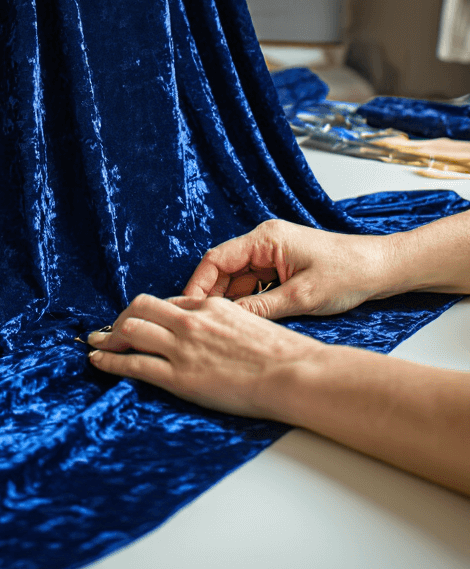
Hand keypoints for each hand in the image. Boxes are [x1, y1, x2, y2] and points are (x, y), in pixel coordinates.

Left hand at [87, 294, 320, 417]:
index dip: (150, 312)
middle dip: (121, 318)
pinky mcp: (179, 376)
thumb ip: (229, 323)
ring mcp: (183, 347)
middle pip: (141, 307)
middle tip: (110, 330)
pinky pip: (133, 364)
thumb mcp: (254, 324)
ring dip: (109, 337)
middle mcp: (192, 320)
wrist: (292, 373)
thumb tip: (220, 334)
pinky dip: (109, 361)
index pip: (170, 302)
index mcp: (212, 306)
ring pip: (131, 329)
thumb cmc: (283, 355)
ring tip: (96, 344)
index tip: (140, 321)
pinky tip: (97, 362)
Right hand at [182, 219, 392, 319]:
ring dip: (228, 301)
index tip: (188, 310)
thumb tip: (228, 321)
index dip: (198, 285)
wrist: (381, 268)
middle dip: (210, 296)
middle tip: (199, 325)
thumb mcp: (302, 297)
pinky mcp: (282, 266)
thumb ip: (261, 309)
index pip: (216, 259)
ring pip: (237, 279)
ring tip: (216, 329)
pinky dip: (246, 301)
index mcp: (266, 239)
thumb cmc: (347, 274)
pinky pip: (254, 283)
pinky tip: (242, 322)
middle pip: (223, 269)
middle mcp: (265, 242)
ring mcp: (273, 254)